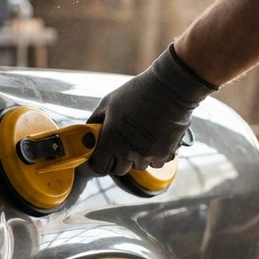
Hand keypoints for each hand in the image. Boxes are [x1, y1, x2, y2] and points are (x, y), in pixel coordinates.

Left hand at [87, 44, 215, 175]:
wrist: (169, 88)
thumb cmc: (137, 92)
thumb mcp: (108, 102)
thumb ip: (95, 120)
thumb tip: (89, 131)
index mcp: (110, 140)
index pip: (99, 167)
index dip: (100, 161)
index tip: (103, 155)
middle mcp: (127, 152)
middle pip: (119, 170)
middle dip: (119, 160)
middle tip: (123, 143)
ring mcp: (147, 155)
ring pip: (138, 166)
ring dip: (138, 157)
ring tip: (141, 136)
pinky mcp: (164, 154)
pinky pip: (156, 162)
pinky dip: (155, 155)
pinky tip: (155, 138)